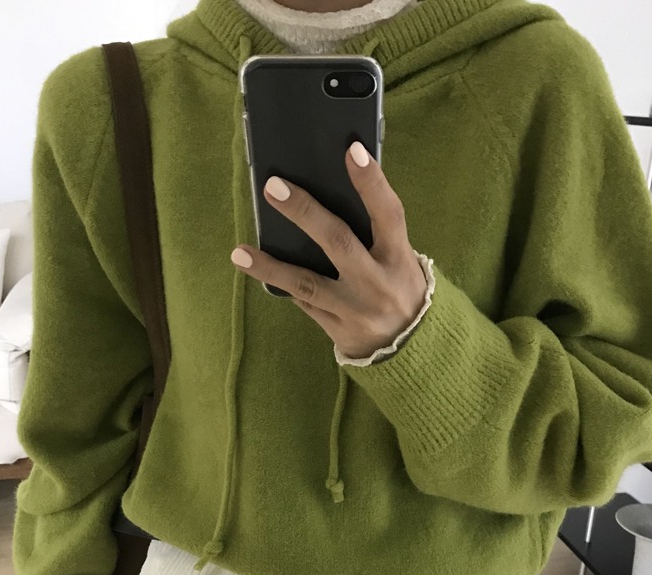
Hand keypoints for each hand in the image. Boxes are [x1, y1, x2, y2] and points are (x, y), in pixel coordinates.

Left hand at [230, 142, 427, 359]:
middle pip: (338, 242)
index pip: (388, 213)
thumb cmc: (400, 288)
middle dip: (304, 213)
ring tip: (240, 253)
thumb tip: (329, 194)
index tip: (351, 150)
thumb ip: (375, 233)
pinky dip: (283, 285)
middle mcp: (377, 283)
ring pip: (307, 283)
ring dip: (271, 267)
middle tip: (273, 187)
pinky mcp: (337, 328)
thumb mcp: (400, 259)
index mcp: (399, 258)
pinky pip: (304, 303)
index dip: (372, 182)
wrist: (411, 348)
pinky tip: (258, 270)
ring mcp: (354, 309)